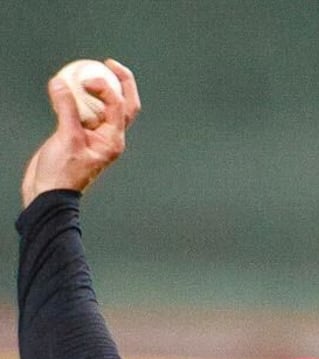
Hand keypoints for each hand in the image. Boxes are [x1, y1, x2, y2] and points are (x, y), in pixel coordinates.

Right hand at [21, 59, 140, 208]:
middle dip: (121, 82)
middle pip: (124, 105)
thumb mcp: (66, 138)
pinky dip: (80, 97)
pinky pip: (86, 110)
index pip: (119, 106)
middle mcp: (110, 137)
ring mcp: (97, 136)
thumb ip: (66, 109)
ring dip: (99, 88)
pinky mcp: (81, 135)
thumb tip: (60, 83)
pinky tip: (67, 86)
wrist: (51, 193)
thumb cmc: (63, 174)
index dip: (106, 87)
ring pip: (106, 106)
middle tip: (108, 63)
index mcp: (113, 140)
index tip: (85, 80)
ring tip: (86, 72)